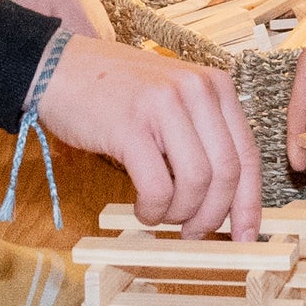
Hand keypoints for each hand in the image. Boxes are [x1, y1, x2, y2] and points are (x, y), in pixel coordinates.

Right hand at [27, 35, 259, 240]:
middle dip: (214, 215)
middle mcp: (196, 90)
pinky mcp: (131, 126)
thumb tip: (226, 200)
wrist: (57, 68)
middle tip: (195, 234)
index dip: (249, 203)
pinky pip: (158, 187)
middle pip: (227, 172)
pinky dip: (154, 209)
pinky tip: (142, 209)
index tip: (246, 236)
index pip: (247, 154)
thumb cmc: (114, 92)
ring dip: (181, 213)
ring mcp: (164, 105)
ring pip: (197, 183)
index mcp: (214, 85)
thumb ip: (202, 136)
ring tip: (161, 216)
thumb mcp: (172, 100)